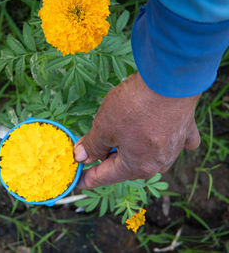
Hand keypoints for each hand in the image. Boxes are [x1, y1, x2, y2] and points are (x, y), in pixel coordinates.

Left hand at [74, 72, 199, 188]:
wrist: (170, 81)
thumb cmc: (134, 106)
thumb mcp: (104, 127)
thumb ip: (92, 145)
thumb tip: (82, 157)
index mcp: (137, 166)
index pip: (105, 177)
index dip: (88, 179)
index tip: (78, 182)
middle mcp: (158, 163)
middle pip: (126, 166)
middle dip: (107, 160)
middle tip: (91, 152)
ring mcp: (174, 148)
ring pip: (146, 155)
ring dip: (129, 149)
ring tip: (115, 137)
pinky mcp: (185, 131)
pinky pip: (170, 142)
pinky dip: (161, 141)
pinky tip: (155, 137)